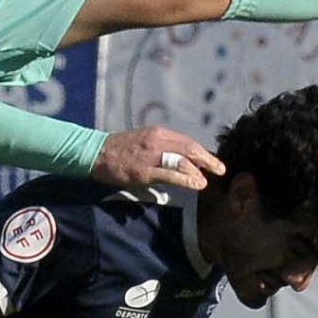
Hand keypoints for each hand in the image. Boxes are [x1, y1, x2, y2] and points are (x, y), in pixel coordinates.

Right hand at [92, 127, 223, 193]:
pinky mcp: (144, 171)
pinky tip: (196, 184)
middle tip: (221, 169)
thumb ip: (162, 146)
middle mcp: (157, 141)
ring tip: (207, 181)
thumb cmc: (120, 149)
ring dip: (199, 171)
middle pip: (190, 148)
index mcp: (158, 133)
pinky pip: (170, 174)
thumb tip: (181, 158)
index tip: (213, 161)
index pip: (187, 141)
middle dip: (208, 160)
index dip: (203, 152)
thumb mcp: (143, 140)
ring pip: (183, 161)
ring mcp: (150, 156)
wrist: (96, 154)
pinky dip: (186, 179)